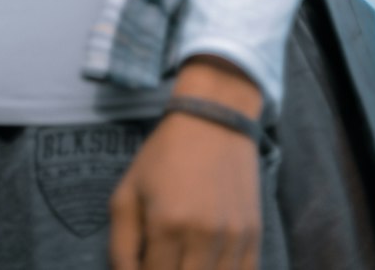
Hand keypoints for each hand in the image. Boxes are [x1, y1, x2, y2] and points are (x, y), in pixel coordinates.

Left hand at [109, 111, 261, 269]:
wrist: (214, 119)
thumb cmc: (164, 156)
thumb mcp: (128, 192)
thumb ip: (121, 246)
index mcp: (167, 224)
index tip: (144, 264)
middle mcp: (203, 236)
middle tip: (166, 260)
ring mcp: (232, 238)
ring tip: (185, 260)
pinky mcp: (253, 235)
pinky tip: (209, 264)